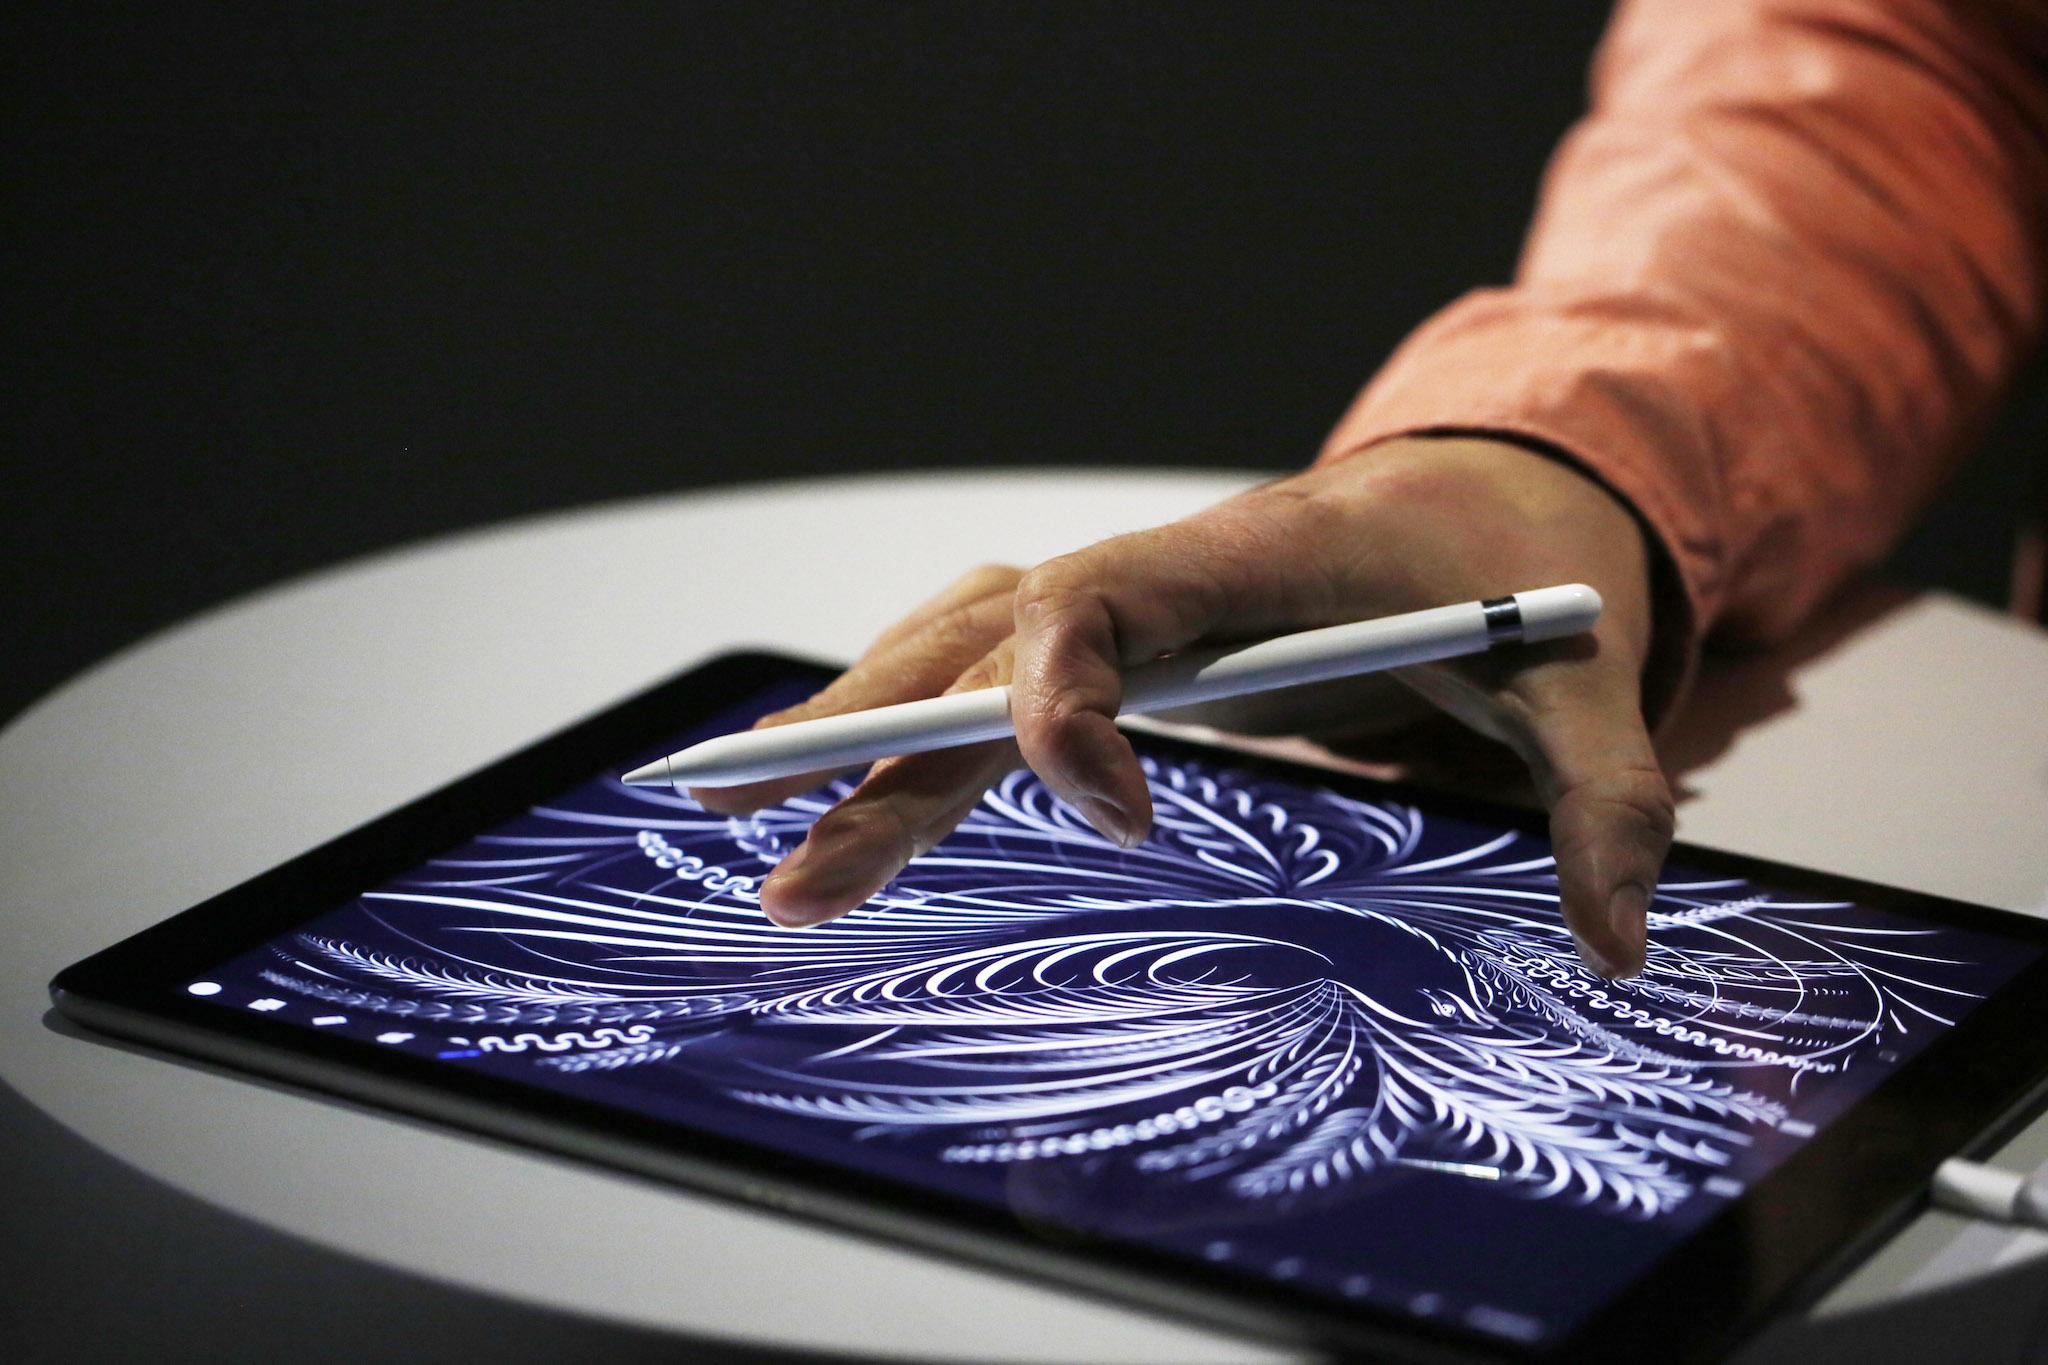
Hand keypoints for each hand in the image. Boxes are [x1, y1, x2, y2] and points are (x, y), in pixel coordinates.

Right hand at [695, 436, 1673, 977]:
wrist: (1489, 492)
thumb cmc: (1510, 574)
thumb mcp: (1581, 675)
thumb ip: (1607, 792)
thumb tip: (1618, 939)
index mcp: (1250, 562)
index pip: (1100, 601)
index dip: (1070, 704)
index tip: (1124, 813)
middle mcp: (1157, 570)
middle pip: (985, 650)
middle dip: (886, 758)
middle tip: (794, 878)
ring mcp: (1125, 599)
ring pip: (953, 646)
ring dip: (856, 726)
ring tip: (761, 826)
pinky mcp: (1119, 634)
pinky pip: (979, 658)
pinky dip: (899, 706)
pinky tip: (839, 771)